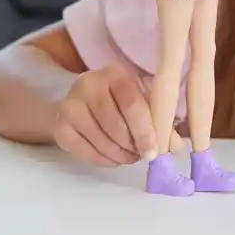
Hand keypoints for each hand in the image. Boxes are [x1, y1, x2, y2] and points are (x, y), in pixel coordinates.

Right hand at [52, 65, 181, 167]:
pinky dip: (104, 160)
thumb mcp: (142, 99)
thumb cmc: (119, 99)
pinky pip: (85, 151)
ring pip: (100, 140)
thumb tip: (175, 146)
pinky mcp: (60, 125)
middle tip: (142, 155)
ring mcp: (70, 104)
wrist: (79, 99)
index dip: (145, 132)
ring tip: (130, 156)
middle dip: (132, 146)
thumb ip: (160, 119)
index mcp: (116, 73)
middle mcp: (89, 84)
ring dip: (120, 155)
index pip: (132, 105)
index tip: (153, 152)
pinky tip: (114, 158)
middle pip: (115, 125)